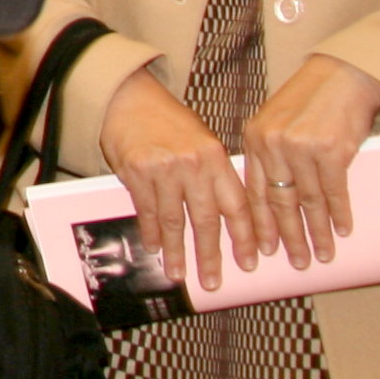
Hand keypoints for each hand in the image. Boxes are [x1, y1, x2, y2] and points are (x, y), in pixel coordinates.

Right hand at [99, 63, 261, 295]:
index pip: (237, 205)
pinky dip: (151, 232)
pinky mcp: (136, 171)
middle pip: (206, 219)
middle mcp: (193, 164)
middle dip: (211, 255)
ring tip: (179, 274)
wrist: (128, 97)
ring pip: (174, 220)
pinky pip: (146, 210)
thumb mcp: (203, 141)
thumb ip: (216, 175)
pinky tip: (155, 248)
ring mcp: (164, 168)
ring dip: (177, 251)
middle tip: (213, 281)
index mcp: (216, 156)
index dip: (245, 237)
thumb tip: (232, 217)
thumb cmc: (168, 121)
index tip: (250, 262)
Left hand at [240, 52, 379, 272]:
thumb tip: (267, 200)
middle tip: (297, 263)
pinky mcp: (331, 150)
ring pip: (307, 202)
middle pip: (278, 202)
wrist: (342, 75)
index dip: (259, 225)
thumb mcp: (275, 122)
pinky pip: (335, 192)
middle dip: (288, 237)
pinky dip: (339, 214)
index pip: (252, 191)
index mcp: (254, 139)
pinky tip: (342, 230)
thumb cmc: (310, 101)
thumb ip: (269, 155)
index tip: (263, 250)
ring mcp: (301, 148)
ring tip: (322, 255)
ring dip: (317, 232)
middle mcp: (273, 144)